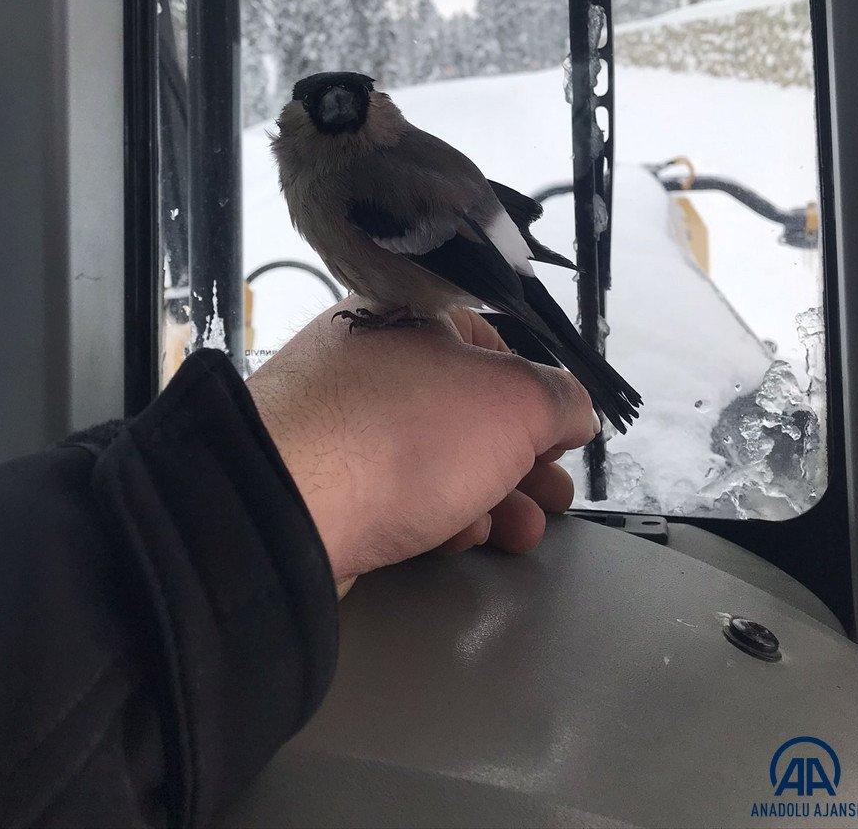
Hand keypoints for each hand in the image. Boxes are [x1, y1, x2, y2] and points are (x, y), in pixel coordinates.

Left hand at [246, 299, 598, 584]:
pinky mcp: (321, 480)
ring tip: (521, 532)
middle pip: (467, 410)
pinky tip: (457, 537)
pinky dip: (435, 513)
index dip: (539, 396)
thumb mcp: (515, 401)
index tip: (563, 441)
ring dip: (491, 496)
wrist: (284, 507)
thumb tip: (574, 409)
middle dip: (524, 461)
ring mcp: (339, 422)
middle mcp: (371, 361)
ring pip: (434, 456)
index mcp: (412, 319)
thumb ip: (560, 399)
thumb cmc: (403, 435)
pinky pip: (393, 490)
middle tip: (553, 498)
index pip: (493, 347)